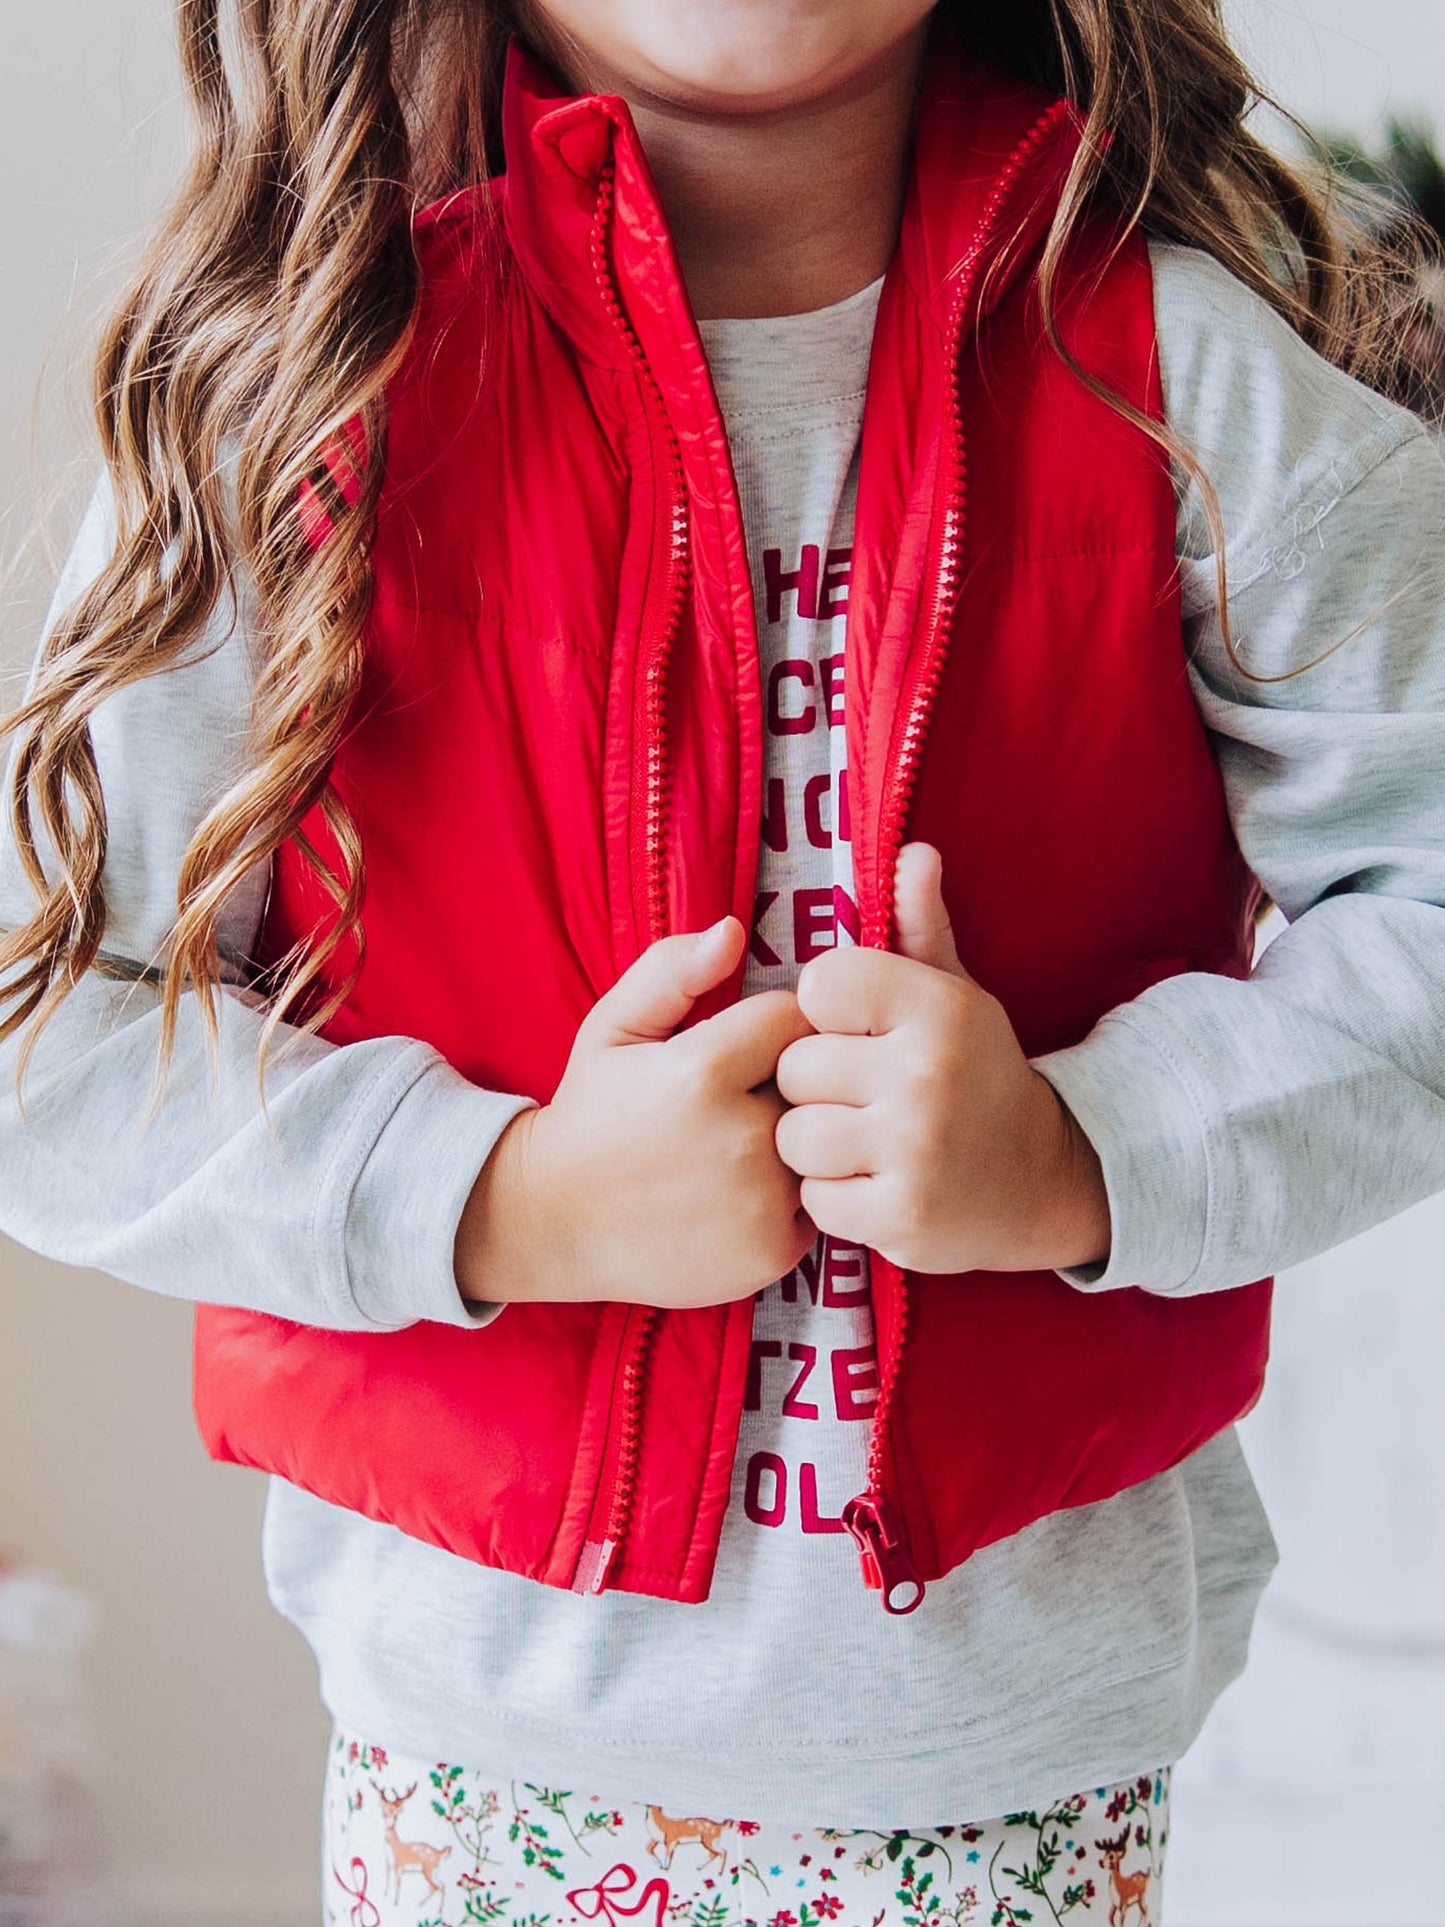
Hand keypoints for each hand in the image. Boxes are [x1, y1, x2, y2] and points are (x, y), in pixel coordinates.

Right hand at [457, 916, 816, 1308]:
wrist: (555, 1223)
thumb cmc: (591, 1115)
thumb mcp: (612, 1028)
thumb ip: (671, 971)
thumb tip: (734, 930)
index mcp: (704, 1071)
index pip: (795, 1018)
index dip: (773, 1027)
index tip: (742, 1048)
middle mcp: (742, 1138)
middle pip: (820, 1082)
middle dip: (791, 1082)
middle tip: (742, 1101)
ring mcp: (762, 1200)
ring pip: (824, 1142)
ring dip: (799, 1138)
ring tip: (742, 1146)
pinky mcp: (774, 1250)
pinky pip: (820, 1200)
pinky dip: (794, 1194)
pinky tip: (744, 1192)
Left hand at [772, 842, 1110, 1274]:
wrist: (1046, 1182)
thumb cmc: (977, 1076)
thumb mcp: (958, 997)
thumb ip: (921, 927)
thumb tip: (914, 850)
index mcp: (938, 1008)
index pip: (819, 985)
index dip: (827, 1013)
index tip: (861, 1033)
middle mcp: (927, 1074)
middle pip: (796, 1066)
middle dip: (817, 1085)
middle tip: (862, 1098)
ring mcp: (915, 1150)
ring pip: (795, 1136)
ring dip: (817, 1147)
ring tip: (862, 1144)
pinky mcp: (903, 1218)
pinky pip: (815, 1200)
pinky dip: (834, 1200)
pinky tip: (874, 1186)